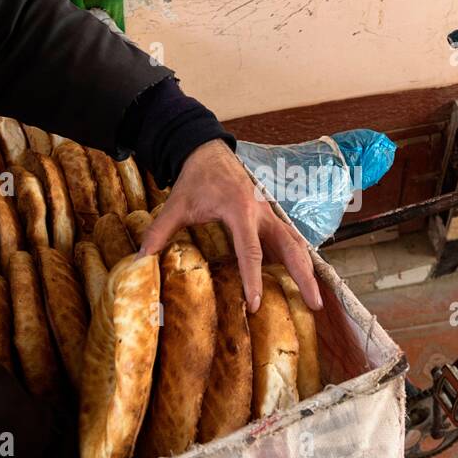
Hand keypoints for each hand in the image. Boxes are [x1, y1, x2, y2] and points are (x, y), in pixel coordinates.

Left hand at [136, 139, 323, 313]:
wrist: (210, 153)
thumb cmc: (195, 180)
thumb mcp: (175, 205)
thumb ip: (159, 232)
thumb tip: (141, 259)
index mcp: (239, 210)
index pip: (250, 252)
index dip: (254, 279)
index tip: (255, 304)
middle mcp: (262, 213)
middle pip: (291, 247)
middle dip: (304, 276)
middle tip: (315, 304)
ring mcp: (270, 214)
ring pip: (297, 244)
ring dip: (308, 270)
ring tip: (316, 299)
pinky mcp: (271, 217)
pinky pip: (290, 239)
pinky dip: (300, 259)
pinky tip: (306, 280)